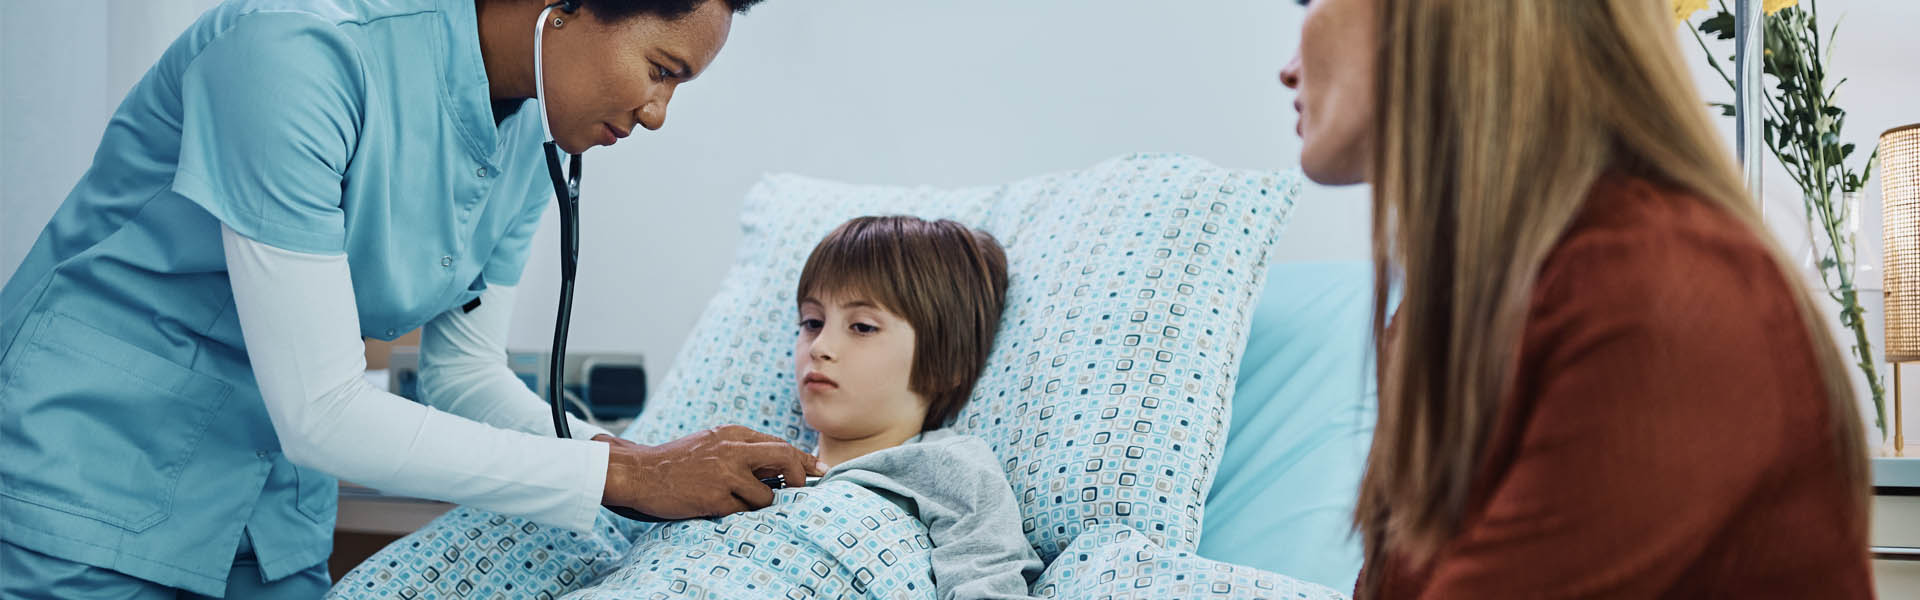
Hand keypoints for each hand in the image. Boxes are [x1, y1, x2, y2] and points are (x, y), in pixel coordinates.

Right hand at [594, 426, 825, 519]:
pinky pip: (743, 511)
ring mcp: (726, 473)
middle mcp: (733, 449)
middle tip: (801, 489)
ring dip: (759, 504)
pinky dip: (738, 513)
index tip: (818, 470)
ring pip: (767, 495)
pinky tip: (717, 506)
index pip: (779, 444)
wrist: (640, 472)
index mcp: (733, 434)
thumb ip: (743, 450)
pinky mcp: (716, 497)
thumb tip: (781, 465)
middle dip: (799, 476)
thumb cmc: (677, 461)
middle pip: (785, 457)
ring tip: (734, 501)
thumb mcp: (712, 443)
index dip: (802, 459)